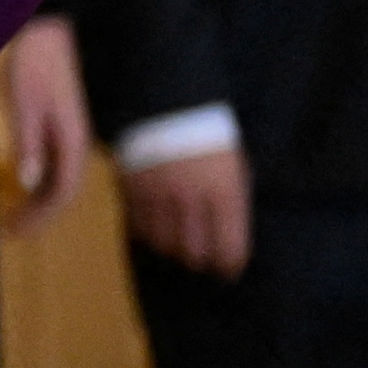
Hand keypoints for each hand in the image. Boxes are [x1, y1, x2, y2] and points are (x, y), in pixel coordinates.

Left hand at [0, 17, 92, 223]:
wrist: (48, 29)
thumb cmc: (34, 63)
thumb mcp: (25, 101)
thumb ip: (28, 141)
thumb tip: (29, 181)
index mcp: (71, 140)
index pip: (62, 193)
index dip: (40, 217)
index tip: (15, 233)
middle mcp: (76, 141)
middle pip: (62, 191)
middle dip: (38, 216)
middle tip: (10, 233)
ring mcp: (69, 133)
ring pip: (59, 179)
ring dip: (38, 201)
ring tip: (12, 217)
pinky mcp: (60, 123)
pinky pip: (54, 163)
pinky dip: (38, 181)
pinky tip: (20, 186)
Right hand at [120, 145, 251, 277]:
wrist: (166, 98)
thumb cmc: (210, 133)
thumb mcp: (235, 166)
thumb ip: (232, 203)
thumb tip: (229, 238)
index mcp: (225, 192)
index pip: (230, 250)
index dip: (230, 265)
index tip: (228, 268)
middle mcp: (191, 198)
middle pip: (194, 254)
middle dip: (200, 259)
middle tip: (203, 255)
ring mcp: (159, 194)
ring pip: (164, 245)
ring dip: (173, 247)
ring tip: (178, 240)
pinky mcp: (132, 188)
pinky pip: (139, 228)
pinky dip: (148, 233)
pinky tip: (157, 225)